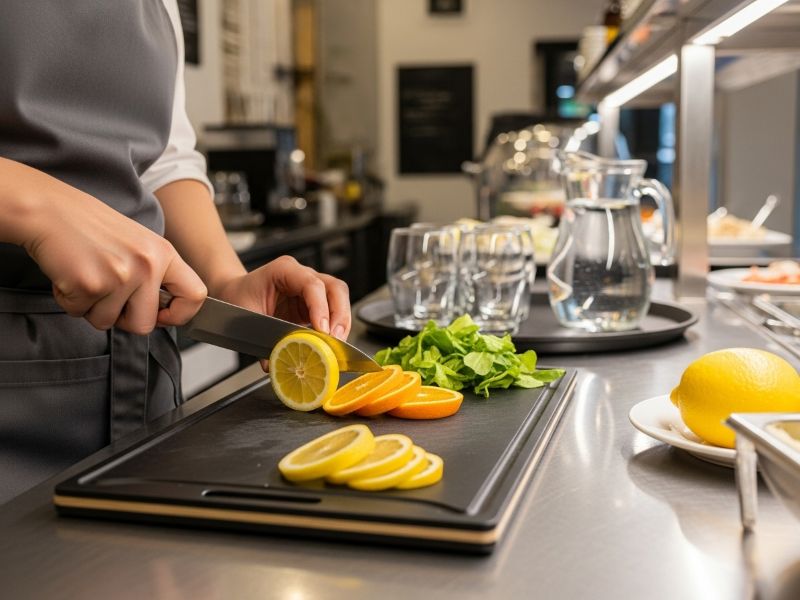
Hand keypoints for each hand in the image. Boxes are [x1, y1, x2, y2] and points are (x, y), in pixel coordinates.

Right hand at [16, 168, 206, 332]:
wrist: (49, 210)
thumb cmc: (90, 227)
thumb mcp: (138, 244)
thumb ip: (155, 274)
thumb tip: (165, 312)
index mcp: (163, 253)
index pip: (195, 295)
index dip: (180, 314)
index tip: (162, 315)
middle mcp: (147, 265)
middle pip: (145, 324)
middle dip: (123, 320)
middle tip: (107, 297)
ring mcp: (120, 275)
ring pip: (107, 322)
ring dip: (91, 307)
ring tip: (86, 277)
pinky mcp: (90, 284)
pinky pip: (79, 313)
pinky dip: (69, 300)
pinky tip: (69, 274)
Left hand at [216, 256, 351, 339]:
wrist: (235, 293)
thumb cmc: (239, 297)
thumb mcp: (245, 316)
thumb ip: (261, 340)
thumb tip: (273, 364)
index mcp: (284, 270)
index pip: (312, 285)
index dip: (320, 307)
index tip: (322, 330)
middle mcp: (302, 275)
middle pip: (335, 288)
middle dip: (339, 315)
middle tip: (335, 339)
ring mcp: (311, 288)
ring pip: (339, 298)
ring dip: (341, 322)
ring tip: (336, 344)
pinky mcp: (314, 304)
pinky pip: (333, 312)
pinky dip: (335, 328)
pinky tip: (330, 343)